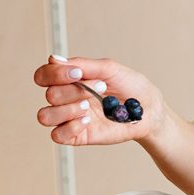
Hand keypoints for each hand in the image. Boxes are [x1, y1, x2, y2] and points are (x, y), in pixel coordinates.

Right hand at [34, 56, 162, 145]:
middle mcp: (66, 98)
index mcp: (70, 80)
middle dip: (75, 90)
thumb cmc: (132, 88)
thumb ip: (83, 64)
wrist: (149, 110)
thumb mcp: (110, 69)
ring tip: (89, 107)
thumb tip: (54, 59)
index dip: (54, 74)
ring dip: (67, 109)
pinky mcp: (78, 135)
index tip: (78, 73)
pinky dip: (70, 126)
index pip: (44, 75)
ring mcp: (70, 118)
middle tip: (101, 88)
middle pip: (49, 94)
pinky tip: (87, 120)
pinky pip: (57, 135)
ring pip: (45, 116)